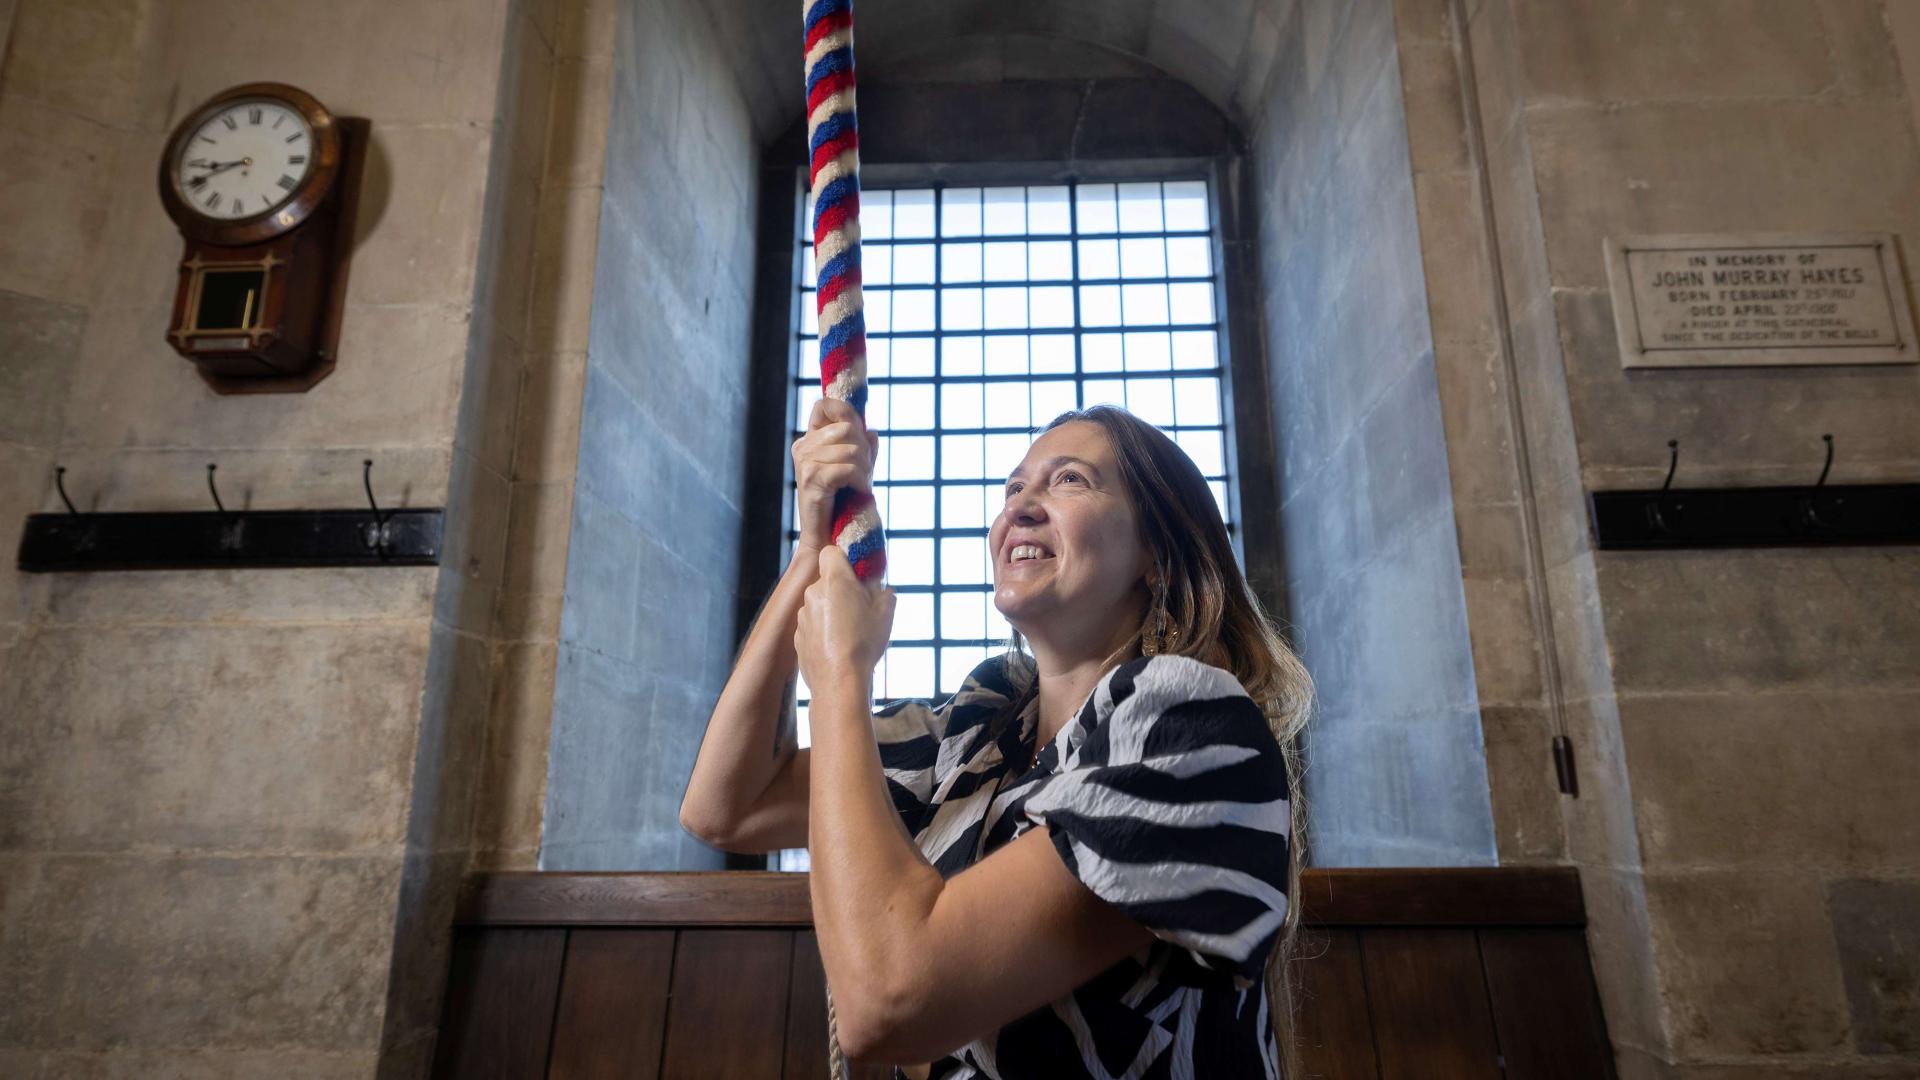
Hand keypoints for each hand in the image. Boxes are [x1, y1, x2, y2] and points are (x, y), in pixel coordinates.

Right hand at [792, 396, 879, 557]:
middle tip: (863, 472)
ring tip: (859, 485)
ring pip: (851, 448)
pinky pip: (848, 468)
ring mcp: (805, 462)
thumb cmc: (842, 505)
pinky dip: (859, 480)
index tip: (859, 434)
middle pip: (847, 427)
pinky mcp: (811, 479)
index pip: (826, 405)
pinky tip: (857, 492)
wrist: (827, 540)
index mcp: (809, 440)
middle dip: (864, 449)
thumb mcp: (856, 470)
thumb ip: (863, 448)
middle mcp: (803, 447)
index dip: (847, 413)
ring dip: (864, 469)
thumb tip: (871, 430)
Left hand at [795, 544, 893, 697]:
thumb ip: (884, 594)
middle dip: (842, 589)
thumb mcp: (885, 614)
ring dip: (832, 610)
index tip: (857, 573)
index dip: (844, 559)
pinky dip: (823, 629)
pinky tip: (837, 645)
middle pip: (827, 580)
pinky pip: (813, 623)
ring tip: (850, 631)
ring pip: (819, 602)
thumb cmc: (863, 645)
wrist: (838, 682)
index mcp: (835, 581)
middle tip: (860, 606)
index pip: (831, 552)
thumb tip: (882, 590)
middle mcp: (814, 593)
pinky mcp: (799, 634)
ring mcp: (804, 615)